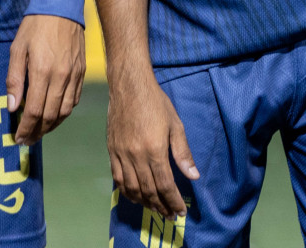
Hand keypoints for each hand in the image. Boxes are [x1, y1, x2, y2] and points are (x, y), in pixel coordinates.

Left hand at [7, 14, 84, 144]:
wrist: (62, 9)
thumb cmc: (34, 28)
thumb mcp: (16, 50)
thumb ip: (14, 80)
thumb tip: (13, 107)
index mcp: (42, 72)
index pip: (35, 111)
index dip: (26, 129)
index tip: (18, 139)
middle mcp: (61, 76)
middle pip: (51, 115)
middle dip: (38, 132)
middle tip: (28, 141)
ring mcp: (74, 75)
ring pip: (66, 110)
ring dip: (53, 125)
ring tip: (41, 131)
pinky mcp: (82, 71)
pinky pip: (75, 98)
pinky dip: (65, 111)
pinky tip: (56, 114)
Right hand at [107, 70, 197, 217]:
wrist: (129, 88)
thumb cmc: (157, 103)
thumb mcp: (176, 125)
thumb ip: (183, 153)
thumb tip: (193, 175)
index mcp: (154, 150)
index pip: (164, 184)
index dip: (173, 200)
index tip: (180, 211)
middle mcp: (135, 156)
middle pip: (148, 190)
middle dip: (160, 206)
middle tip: (170, 215)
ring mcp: (121, 155)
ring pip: (132, 188)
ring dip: (144, 202)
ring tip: (156, 209)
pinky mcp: (112, 152)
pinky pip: (118, 179)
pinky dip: (127, 191)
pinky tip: (136, 196)